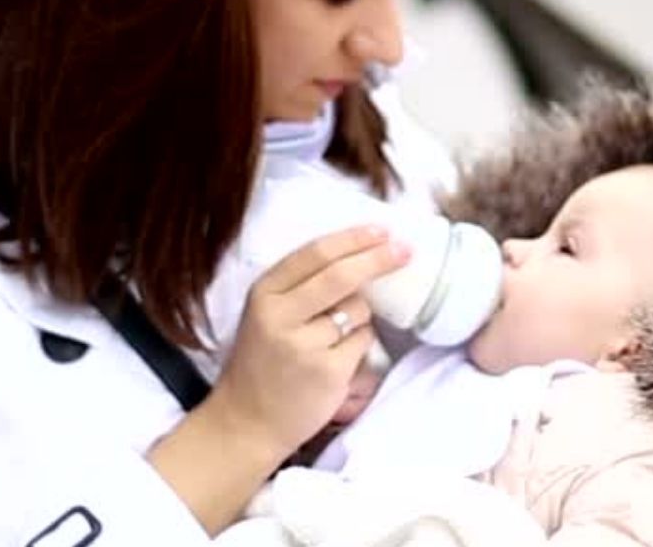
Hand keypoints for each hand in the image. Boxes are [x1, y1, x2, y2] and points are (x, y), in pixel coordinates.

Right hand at [205, 225, 409, 456]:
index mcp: (264, 293)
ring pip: (359, 310)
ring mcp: (304, 345)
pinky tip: (337, 360)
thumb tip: (359, 256)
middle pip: (342, 275)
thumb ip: (300, 287)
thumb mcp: (265, 314)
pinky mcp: (328, 371)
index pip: (314, 254)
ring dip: (361, 317)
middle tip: (405, 250)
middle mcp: (280, 315)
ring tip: (333, 338)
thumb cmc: (262, 363)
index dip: (352, 239)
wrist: (247, 421)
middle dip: (379, 258)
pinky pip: (363, 341)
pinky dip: (360, 345)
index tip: (381, 231)